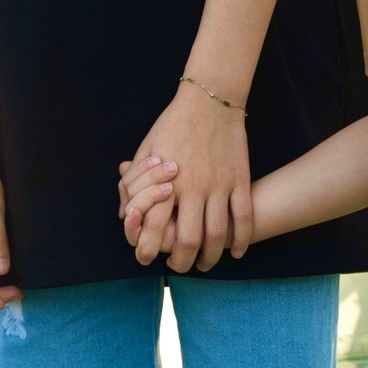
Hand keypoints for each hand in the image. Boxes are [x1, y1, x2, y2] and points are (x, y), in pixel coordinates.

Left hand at [129, 83, 251, 273]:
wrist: (210, 100)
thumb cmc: (172, 125)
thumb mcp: (146, 149)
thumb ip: (134, 183)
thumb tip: (124, 212)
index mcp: (165, 180)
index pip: (155, 226)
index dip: (149, 249)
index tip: (148, 258)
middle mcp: (192, 187)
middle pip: (189, 240)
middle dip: (183, 261)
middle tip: (181, 267)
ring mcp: (219, 184)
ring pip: (218, 234)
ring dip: (212, 256)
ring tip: (206, 263)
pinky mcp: (240, 179)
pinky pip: (244, 217)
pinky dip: (241, 238)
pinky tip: (237, 250)